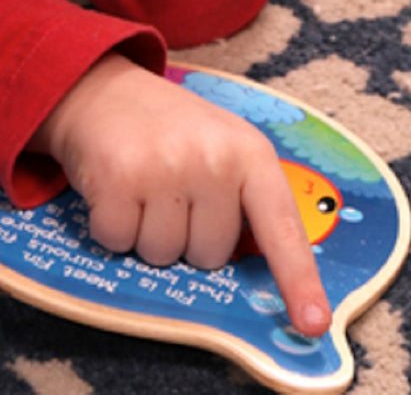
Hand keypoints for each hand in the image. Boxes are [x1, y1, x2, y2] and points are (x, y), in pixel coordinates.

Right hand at [31, 53, 331, 337]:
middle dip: (184, 237)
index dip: (298, 280)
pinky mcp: (116, 178)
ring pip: (161, 255)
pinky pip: (117, 241)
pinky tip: (111, 189)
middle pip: (209, 256)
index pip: (281, 227)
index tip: (312, 325)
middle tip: (168, 193)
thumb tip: (261, 272)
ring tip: (139, 188)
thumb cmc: (167, 128)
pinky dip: (108, 226)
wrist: (99, 87)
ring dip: (143, 234)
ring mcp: (163, 168)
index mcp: (248, 153)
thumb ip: (245, 198)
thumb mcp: (221, 145)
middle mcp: (211, 160)